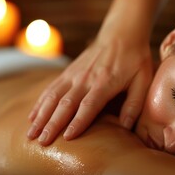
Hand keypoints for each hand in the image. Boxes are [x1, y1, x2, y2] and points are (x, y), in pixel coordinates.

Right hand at [26, 37, 153, 145]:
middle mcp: (85, 78)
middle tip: (42, 141)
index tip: (67, 138)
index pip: (88, 105)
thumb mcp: (143, 80)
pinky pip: (51, 87)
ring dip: (41, 115)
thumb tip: (125, 127)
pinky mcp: (69, 71)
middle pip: (65, 104)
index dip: (78, 122)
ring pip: (53, 96)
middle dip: (52, 124)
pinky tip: (33, 115)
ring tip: (31, 133)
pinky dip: (40, 102)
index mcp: (104, 83)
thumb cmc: (135, 58)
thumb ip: (134, 104)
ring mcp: (74, 74)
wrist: (121, 33)